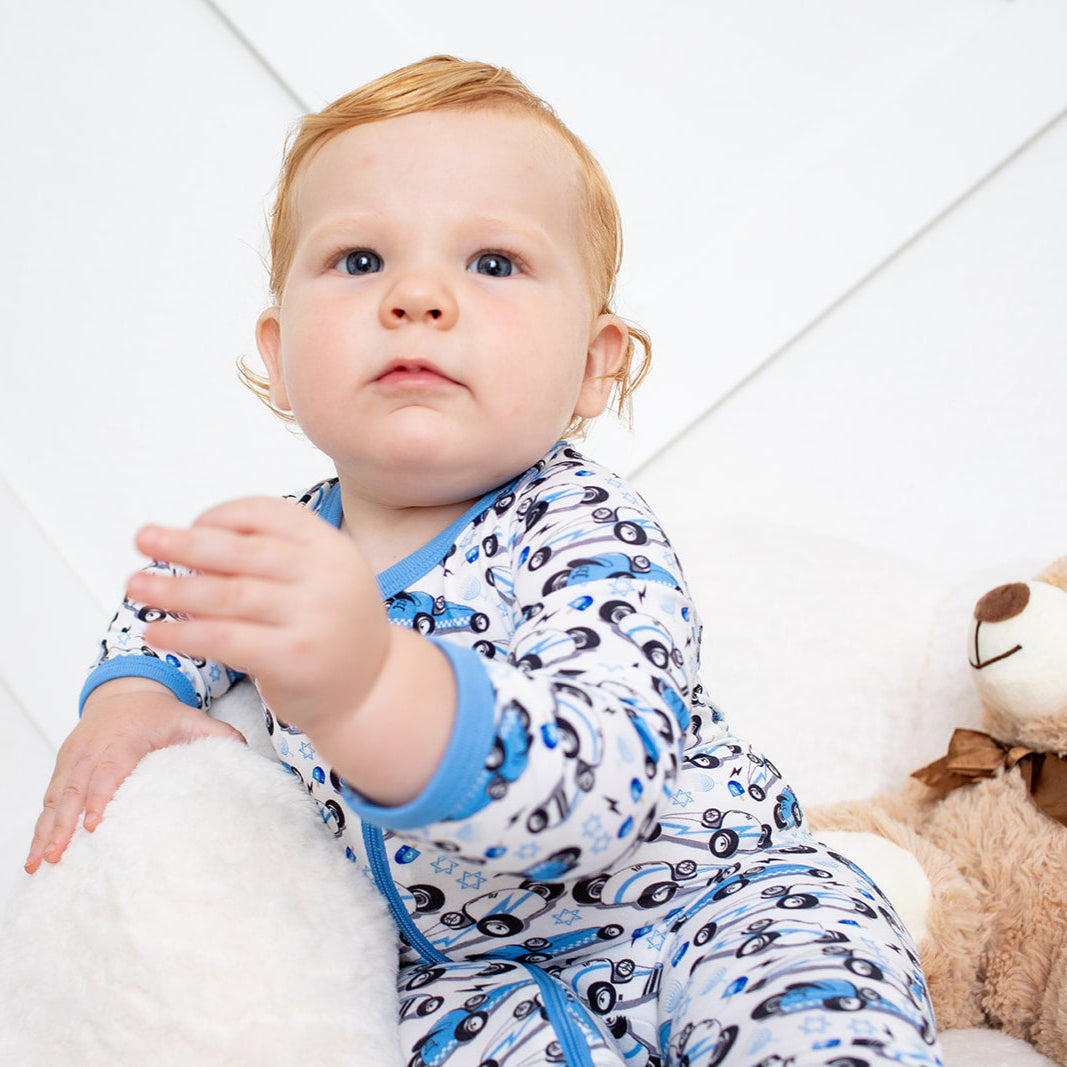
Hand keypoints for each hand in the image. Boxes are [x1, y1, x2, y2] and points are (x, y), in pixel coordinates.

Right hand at [26, 677, 243, 873]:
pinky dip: (42, 826)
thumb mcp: (191, 717)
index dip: (100, 795)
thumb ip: (218, 735)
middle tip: (57, 856)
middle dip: (64, 824)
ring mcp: (75, 758)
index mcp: (126, 737)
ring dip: (46, 831)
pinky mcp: (63, 766)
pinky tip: (37, 854)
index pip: (110, 768)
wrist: (125, 691)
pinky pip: (49, 798)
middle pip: (75, 788)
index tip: (95, 824)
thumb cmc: (159, 713)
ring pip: (56, 797)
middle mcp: (95, 748)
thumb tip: (245, 755)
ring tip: (40, 863)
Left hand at [126, 497, 390, 740]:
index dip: (221, 516)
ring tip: (136, 585)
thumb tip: (192, 540)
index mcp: (331, 545)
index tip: (191, 527)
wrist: (372, 689)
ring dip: (173, 588)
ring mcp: (312, 617)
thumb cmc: (334, 629)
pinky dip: (184, 633)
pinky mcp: (293, 658)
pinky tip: (157, 631)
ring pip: (225, 594)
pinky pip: (224, 639)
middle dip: (184, 543)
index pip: (267, 513)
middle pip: (240, 550)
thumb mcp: (322, 577)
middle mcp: (326, 575)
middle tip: (143, 537)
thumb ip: (275, 556)